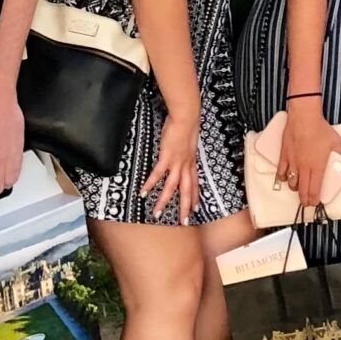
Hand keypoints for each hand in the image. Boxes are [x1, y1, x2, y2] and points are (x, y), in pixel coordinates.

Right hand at [141, 106, 200, 225]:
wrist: (186, 117)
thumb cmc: (186, 124)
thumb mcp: (189, 140)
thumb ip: (186, 148)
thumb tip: (182, 150)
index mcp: (191, 162)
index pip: (194, 183)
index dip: (195, 196)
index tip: (196, 208)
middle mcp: (186, 165)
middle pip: (186, 191)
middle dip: (185, 207)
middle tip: (184, 222)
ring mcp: (177, 163)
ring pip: (171, 187)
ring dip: (164, 202)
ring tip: (157, 214)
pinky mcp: (167, 157)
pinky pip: (157, 174)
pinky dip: (150, 184)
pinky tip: (143, 193)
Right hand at [277, 100, 340, 213]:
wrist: (304, 118)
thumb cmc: (320, 129)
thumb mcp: (336, 143)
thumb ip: (337, 154)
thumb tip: (339, 160)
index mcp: (317, 167)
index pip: (315, 189)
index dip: (315, 199)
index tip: (316, 202)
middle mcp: (304, 168)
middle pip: (302, 190)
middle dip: (305, 199)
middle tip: (307, 203)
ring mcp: (292, 163)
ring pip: (291, 183)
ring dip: (295, 189)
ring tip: (298, 189)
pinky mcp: (284, 156)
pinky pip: (281, 172)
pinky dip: (283, 177)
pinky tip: (286, 178)